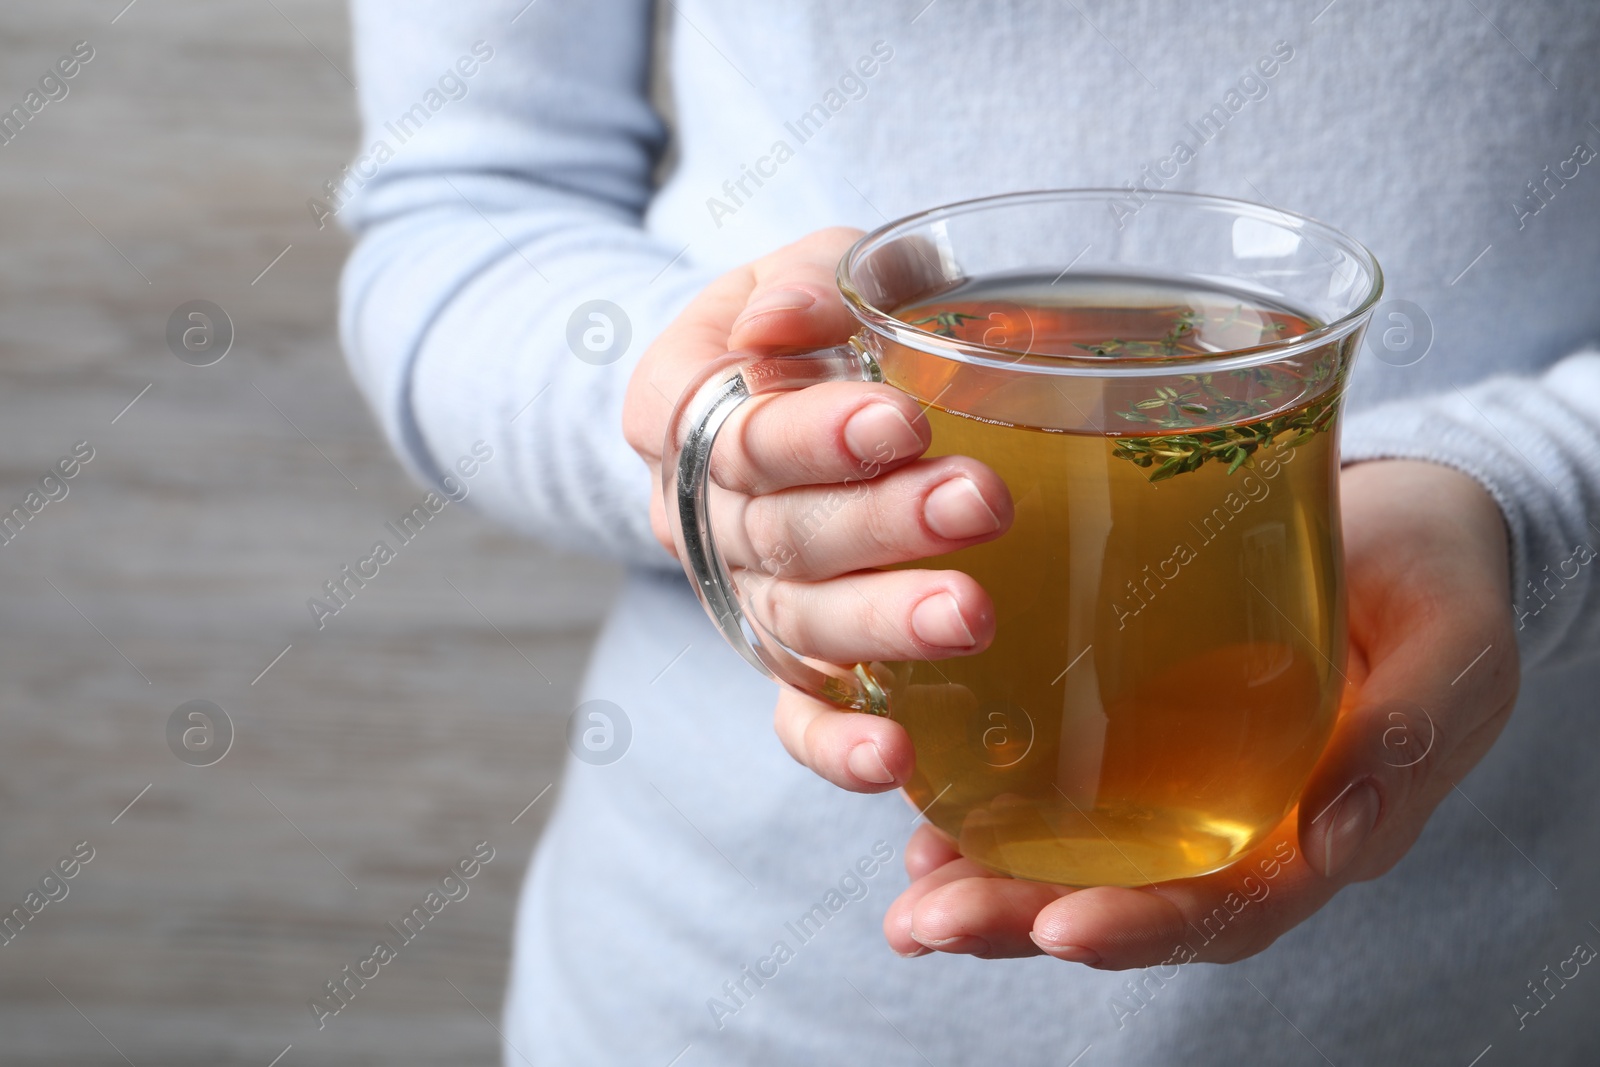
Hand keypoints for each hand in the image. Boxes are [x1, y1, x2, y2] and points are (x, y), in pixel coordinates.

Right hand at [623, 228, 1014, 789]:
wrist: (782, 391)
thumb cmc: (814, 318)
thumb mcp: (806, 267)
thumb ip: (805, 284)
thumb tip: (779, 324)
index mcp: (680, 408)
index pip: (733, 431)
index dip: (811, 436)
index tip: (902, 421)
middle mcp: (697, 514)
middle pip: (777, 532)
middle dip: (880, 524)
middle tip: (976, 504)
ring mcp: (738, 595)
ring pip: (797, 621)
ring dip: (882, 622)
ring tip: (968, 613)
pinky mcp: (781, 658)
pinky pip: (793, 715)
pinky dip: (833, 745)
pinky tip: (893, 760)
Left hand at [876, 459, 1519, 964]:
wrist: (1402, 517)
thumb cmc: (1437, 585)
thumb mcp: (1454, 656)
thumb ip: (1405, 744)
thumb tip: (1332, 846)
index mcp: (1312, 831)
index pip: (1226, 908)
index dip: (1145, 928)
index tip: (1060, 928)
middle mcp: (1231, 822)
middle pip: (1125, 899)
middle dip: (1021, 921)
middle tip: (927, 923)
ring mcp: (1176, 776)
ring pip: (1074, 852)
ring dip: (986, 880)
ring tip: (907, 890)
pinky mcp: (1130, 717)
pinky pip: (1053, 773)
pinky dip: (985, 796)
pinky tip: (922, 797)